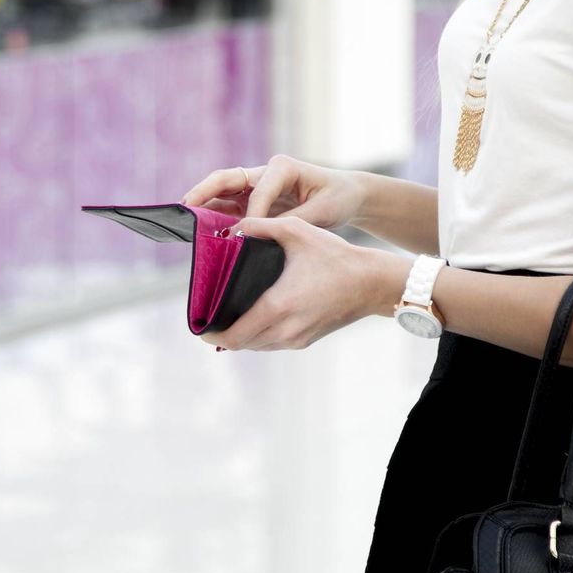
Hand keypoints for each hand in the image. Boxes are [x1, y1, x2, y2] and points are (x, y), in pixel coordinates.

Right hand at [181, 154, 365, 228]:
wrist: (347, 196)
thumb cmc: (337, 198)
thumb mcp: (322, 212)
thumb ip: (293, 221)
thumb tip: (264, 234)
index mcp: (282, 167)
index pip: (257, 190)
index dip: (249, 212)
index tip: (241, 235)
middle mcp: (265, 173)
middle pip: (226, 179)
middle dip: (203, 192)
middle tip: (183, 207)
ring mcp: (257, 187)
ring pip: (222, 193)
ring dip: (203, 206)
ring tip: (184, 222)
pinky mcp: (254, 201)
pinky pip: (229, 208)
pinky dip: (214, 218)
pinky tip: (203, 233)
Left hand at [200, 215, 380, 350]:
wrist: (372, 283)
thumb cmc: (335, 256)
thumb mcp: (297, 232)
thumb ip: (261, 226)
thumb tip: (232, 228)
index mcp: (277, 306)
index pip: (234, 334)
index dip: (211, 334)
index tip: (200, 326)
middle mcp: (285, 329)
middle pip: (241, 344)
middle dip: (223, 335)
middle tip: (211, 319)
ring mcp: (297, 338)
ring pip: (257, 346)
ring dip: (243, 336)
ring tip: (231, 317)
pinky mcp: (307, 341)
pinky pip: (274, 344)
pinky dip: (261, 335)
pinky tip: (258, 317)